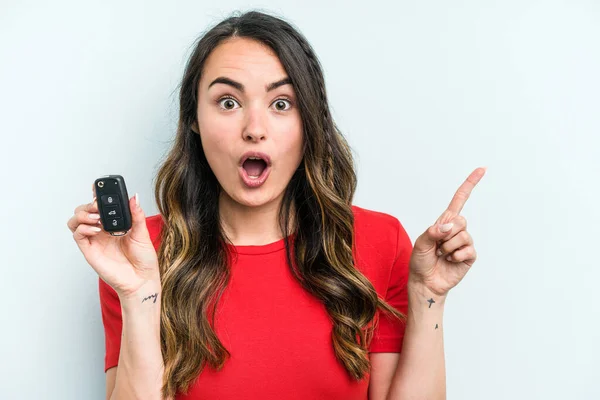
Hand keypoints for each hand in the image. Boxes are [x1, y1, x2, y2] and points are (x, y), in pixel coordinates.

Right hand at [66, 183, 160, 298]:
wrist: (142, 280)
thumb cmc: (143, 259)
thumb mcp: (142, 233)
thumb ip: (136, 214)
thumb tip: (134, 197)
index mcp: (113, 224)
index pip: (99, 206)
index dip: (95, 195)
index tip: (98, 187)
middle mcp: (101, 230)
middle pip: (83, 210)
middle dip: (89, 204)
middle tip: (99, 206)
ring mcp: (94, 240)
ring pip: (75, 221)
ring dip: (82, 215)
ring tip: (96, 218)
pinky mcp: (89, 250)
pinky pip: (77, 235)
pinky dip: (83, 228)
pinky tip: (96, 229)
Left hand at [409, 167, 485, 296]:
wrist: (425, 281)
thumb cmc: (420, 261)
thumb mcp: (420, 243)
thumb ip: (432, 232)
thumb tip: (449, 226)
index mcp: (444, 222)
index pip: (460, 199)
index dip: (470, 184)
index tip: (482, 169)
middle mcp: (456, 230)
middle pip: (461, 220)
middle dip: (447, 234)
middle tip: (438, 246)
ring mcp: (464, 243)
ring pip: (463, 235)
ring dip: (448, 247)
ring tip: (442, 255)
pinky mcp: (469, 256)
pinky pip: (467, 250)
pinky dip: (455, 256)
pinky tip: (450, 261)